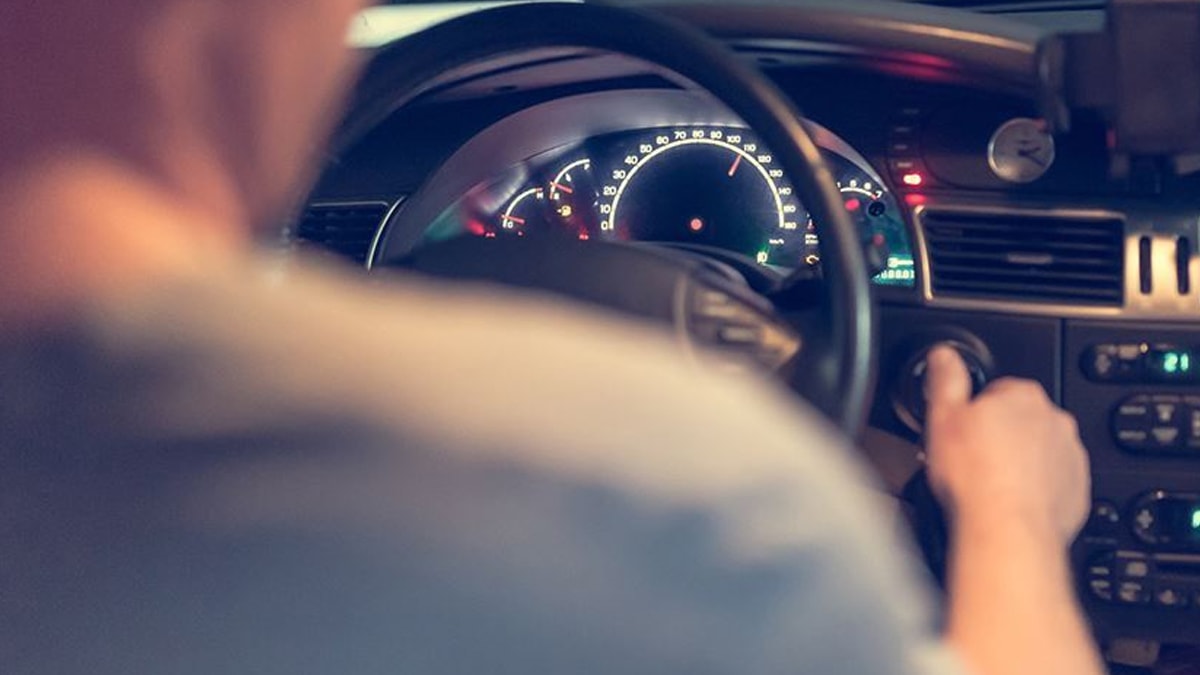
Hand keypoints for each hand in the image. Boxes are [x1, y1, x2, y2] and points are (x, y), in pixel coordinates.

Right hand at [923, 345, 1090, 543]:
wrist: (1006, 531)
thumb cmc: (975, 478)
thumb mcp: (942, 418)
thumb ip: (946, 379)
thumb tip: (944, 355)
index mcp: (1023, 396)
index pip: (998, 390)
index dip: (975, 412)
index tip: (963, 431)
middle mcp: (1055, 422)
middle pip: (1020, 421)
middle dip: (999, 436)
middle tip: (972, 459)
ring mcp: (1069, 457)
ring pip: (1038, 452)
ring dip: (1018, 462)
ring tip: (989, 483)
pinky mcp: (1076, 490)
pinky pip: (1052, 482)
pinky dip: (1034, 489)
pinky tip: (1008, 500)